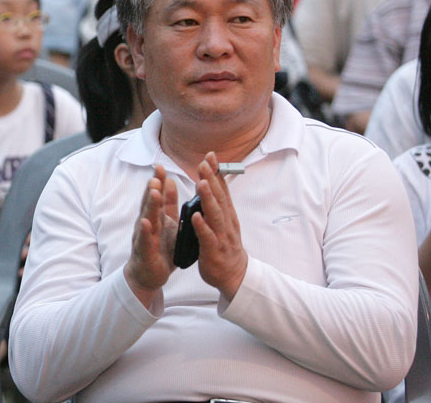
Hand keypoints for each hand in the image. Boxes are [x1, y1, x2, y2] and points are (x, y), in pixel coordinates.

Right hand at [123, 164, 178, 304]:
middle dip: (153, 189)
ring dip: (149, 205)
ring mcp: (143, 237)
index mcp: (155, 217)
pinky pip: (145, 240)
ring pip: (146, 219)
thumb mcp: (167, 224)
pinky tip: (146, 222)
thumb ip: (168, 205)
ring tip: (153, 191)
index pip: (156, 195)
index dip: (158, 181)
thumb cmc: (159, 248)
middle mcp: (146, 224)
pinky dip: (145, 231)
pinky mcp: (144, 252)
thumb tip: (170, 181)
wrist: (147, 275)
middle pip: (149, 204)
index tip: (161, 166)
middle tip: (156, 174)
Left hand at [192, 152, 248, 299]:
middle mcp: (226, 222)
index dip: (216, 172)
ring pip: (215, 215)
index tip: (211, 155)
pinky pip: (207, 238)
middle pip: (219, 198)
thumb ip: (217, 203)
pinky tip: (195, 216)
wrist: (235, 274)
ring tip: (201, 183)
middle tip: (204, 162)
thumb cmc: (225, 245)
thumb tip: (211, 181)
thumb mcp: (224, 221)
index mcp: (227, 214)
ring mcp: (221, 236)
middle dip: (211, 179)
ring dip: (208, 198)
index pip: (222, 189)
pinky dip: (202, 226)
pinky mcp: (213, 251)